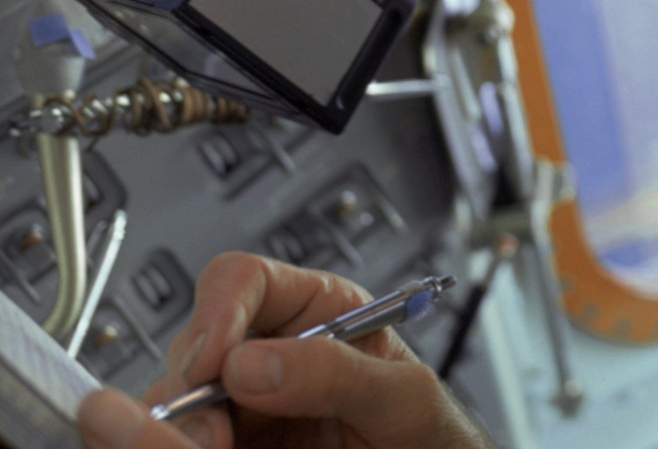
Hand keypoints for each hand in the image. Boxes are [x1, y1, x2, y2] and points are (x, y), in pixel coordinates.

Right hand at [77, 256, 487, 448]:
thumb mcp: (403, 397)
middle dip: (190, 388)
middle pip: (193, 346)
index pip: (243, 281)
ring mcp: (242, 410)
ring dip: (181, 430)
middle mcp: (268, 355)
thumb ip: (338, 372)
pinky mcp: (231, 448)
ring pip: (173, 404)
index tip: (213, 361)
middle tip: (213, 435)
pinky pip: (180, 443)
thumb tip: (251, 363)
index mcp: (316, 313)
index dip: (217, 311)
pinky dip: (180, 448)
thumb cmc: (429, 433)